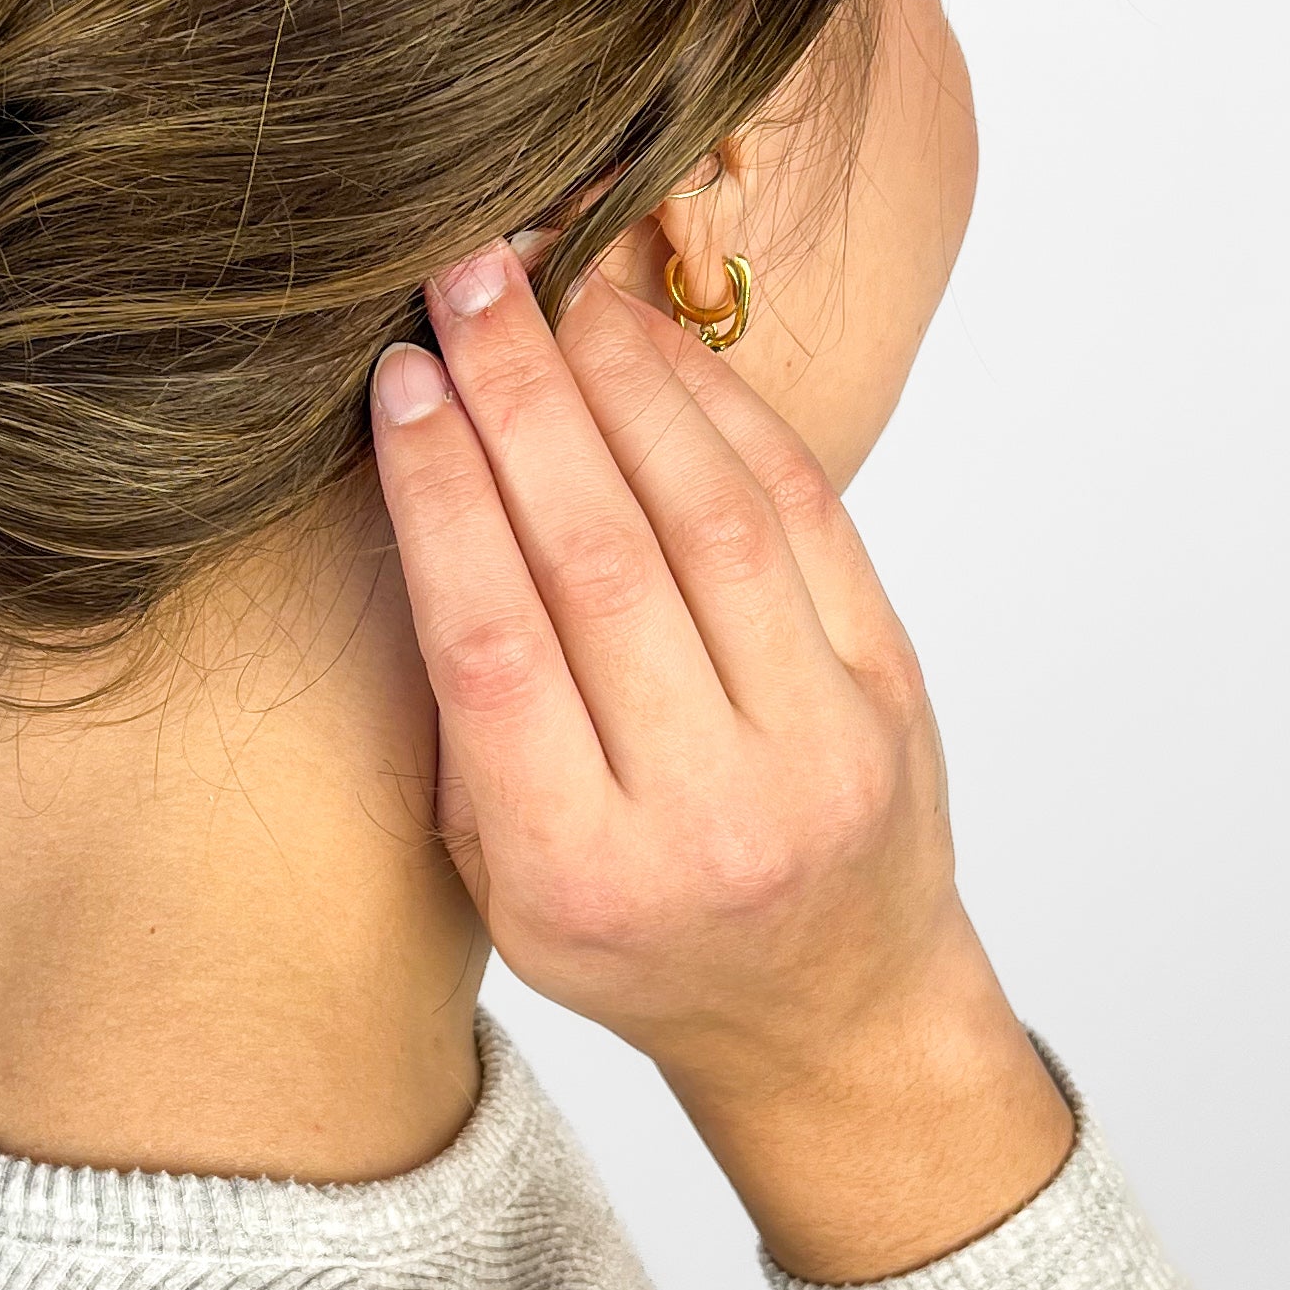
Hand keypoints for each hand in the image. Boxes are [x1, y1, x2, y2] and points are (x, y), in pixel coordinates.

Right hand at [368, 239, 1076, 1282]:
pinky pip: (802, 517)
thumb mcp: (505, 876)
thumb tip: (423, 483)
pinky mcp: (890, 688)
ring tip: (553, 286)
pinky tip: (650, 344)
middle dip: (521, 401)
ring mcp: (817, 749)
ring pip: (711, 521)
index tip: (399, 381)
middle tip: (466, 279)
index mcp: (578, 877)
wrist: (830, 1010)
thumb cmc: (632, 936)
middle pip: (599, 564)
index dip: (442, 496)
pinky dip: (721, 414)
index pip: (493, 648)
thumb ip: (468, 717)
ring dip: (623, 382)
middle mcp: (709, 815)